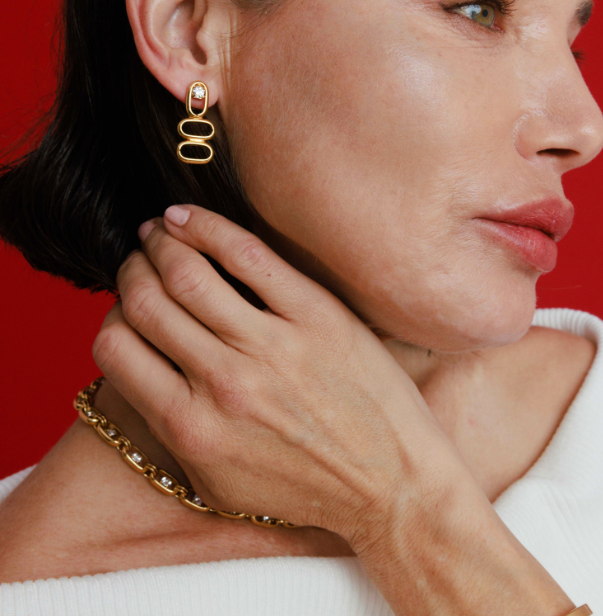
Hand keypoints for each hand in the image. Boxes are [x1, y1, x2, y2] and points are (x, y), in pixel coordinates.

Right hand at [93, 205, 461, 545]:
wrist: (392, 485)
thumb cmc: (304, 486)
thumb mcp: (219, 480)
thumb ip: (170, 427)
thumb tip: (139, 363)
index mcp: (190, 428)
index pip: (114, 346)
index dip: (111, 315)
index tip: (127, 305)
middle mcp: (224, 385)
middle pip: (146, 302)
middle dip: (131, 271)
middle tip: (139, 260)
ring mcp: (272, 346)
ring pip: (188, 272)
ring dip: (161, 242)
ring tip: (160, 232)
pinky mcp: (316, 315)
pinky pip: (249, 255)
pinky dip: (207, 227)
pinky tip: (187, 217)